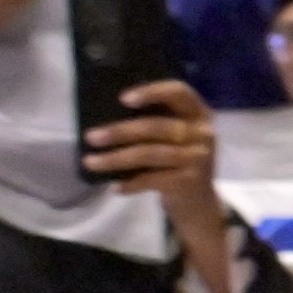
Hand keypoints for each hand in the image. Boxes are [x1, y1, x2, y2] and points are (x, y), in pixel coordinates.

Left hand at [82, 77, 225, 210]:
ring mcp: (198, 157)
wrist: (199, 199)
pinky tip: (114, 186)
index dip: (152, 92)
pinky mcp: (190, 181)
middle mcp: (202, 132)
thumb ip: (154, 122)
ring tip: (90, 162)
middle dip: (120, 131)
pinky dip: (131, 183)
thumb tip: (105, 118)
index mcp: (196, 112)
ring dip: (116, 158)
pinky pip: (153, 179)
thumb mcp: (174, 135)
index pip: (178, 92)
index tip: (122, 99)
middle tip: (91, 137)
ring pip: (150, 154)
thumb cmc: (176, 158)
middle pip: (157, 126)